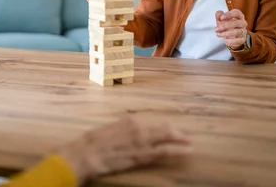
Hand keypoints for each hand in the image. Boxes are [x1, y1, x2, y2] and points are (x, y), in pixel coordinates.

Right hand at [56, 116, 190, 184]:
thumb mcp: (110, 131)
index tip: (170, 130)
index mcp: (130, 120)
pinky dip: (177, 151)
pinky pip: (163, 152)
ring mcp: (142, 142)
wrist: (87, 154)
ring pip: (166, 138)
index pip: (153, 123)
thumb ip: (123, 130)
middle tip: (185, 136)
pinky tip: (186, 151)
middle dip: (176, 132)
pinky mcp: (142, 155)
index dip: (164, 127)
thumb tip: (130, 132)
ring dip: (180, 140)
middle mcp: (139, 128)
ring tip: (188, 143)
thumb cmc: (94, 143)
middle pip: (163, 129)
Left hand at [215, 9, 247, 48]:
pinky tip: (225, 40)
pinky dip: (231, 41)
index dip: (229, 14)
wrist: (230, 36)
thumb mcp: (221, 19)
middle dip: (225, 26)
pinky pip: (238, 40)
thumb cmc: (226, 25)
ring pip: (237, 32)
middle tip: (217, 29)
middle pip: (237, 23)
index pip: (236, 13)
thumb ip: (219, 15)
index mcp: (238, 16)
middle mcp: (242, 23)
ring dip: (226, 34)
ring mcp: (243, 31)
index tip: (221, 18)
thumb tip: (219, 15)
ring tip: (219, 34)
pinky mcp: (243, 39)